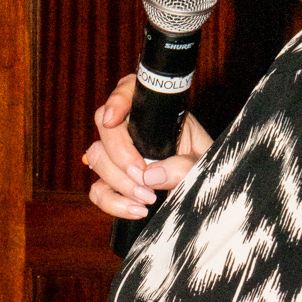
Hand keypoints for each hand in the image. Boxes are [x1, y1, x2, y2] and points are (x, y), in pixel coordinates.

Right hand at [83, 77, 212, 216]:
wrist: (202, 190)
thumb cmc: (204, 168)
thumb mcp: (205, 163)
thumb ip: (186, 166)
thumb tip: (153, 175)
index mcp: (155, 115)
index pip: (128, 92)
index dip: (116, 101)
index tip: (113, 119)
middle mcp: (132, 131)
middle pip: (105, 130)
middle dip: (121, 157)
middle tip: (145, 178)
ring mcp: (118, 157)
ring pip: (97, 158)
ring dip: (119, 181)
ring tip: (148, 198)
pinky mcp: (111, 182)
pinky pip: (98, 190)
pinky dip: (113, 202)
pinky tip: (136, 209)